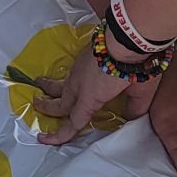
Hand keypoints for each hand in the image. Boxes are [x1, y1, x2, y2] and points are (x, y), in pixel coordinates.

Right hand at [31, 43, 153, 143]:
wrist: (127, 37)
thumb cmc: (134, 68)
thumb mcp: (140, 93)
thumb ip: (135, 107)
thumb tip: (133, 116)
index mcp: (90, 99)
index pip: (73, 123)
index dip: (58, 135)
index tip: (43, 139)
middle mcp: (78, 86)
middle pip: (59, 102)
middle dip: (47, 107)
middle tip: (36, 105)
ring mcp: (78, 70)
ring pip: (61, 83)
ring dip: (49, 86)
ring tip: (39, 83)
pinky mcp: (83, 56)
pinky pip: (71, 72)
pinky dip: (66, 76)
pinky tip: (71, 74)